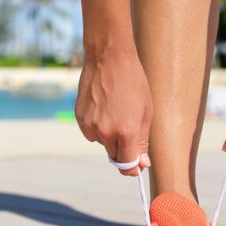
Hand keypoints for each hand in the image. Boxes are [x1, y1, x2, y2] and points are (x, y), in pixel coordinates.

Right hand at [75, 46, 152, 175]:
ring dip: (110, 135)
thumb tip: (141, 165)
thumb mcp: (145, 112)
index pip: (127, 164)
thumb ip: (142, 142)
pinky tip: (103, 107)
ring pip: (102, 143)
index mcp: (126, 131)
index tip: (137, 165)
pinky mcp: (79, 118)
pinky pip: (91, 132)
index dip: (133, 167)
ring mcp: (90, 125)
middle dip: (123, 148)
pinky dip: (98, 126)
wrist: (108, 58)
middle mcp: (105, 132)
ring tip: (115, 110)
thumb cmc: (133, 82)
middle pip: (114, 156)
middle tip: (128, 126)